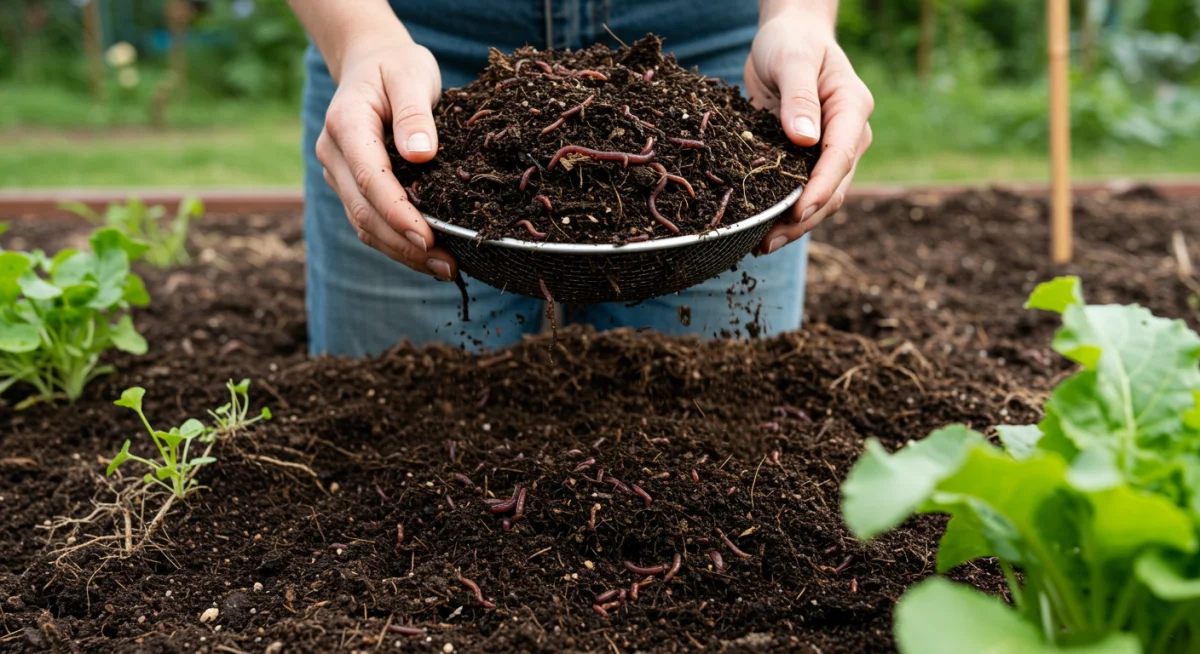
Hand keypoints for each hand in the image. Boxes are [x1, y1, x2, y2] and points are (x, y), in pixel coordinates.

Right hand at [315, 39, 458, 279]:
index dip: (397, 213)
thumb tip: (422, 154)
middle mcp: (334, 154)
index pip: (370, 179)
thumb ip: (414, 112)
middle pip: (365, 211)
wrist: (371, 63)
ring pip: (365, 224)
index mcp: (346, 124)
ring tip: (446, 269)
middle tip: (448, 266)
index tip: (427, 238)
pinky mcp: (351, 186)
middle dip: (404, 244)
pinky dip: (397, 243)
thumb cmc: (396, 66)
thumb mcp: (411, 74)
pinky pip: (370, 222)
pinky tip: (429, 256)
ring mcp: (339, 173)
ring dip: (402, 252)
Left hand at [744, 7, 873, 253]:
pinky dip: (784, 211)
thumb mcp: (793, 61)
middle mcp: (848, 135)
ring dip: (794, 224)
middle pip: (833, 187)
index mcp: (852, 110)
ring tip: (762, 245)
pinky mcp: (807, 158)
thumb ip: (799, 98)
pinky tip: (760, 229)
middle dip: (804, 218)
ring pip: (820, 197)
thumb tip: (805, 140)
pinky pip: (801, 190)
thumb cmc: (792, 42)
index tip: (798, 212)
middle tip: (768, 242)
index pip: (841, 157)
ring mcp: (830, 150)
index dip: (820, 188)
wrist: (789, 37)